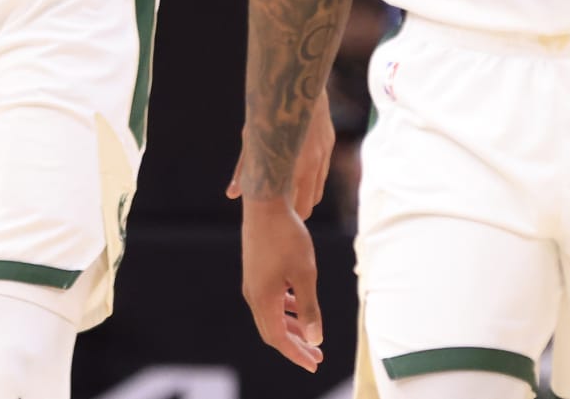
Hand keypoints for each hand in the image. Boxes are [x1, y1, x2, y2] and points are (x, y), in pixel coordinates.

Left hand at [228, 90, 335, 219]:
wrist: (298, 82)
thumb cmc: (268, 112)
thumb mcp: (253, 141)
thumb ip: (244, 170)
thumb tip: (232, 195)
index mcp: (294, 166)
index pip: (295, 207)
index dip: (286, 218)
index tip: (275, 223)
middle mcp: (312, 163)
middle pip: (308, 205)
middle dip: (295, 214)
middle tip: (280, 218)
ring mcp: (323, 153)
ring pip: (317, 192)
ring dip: (304, 199)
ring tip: (287, 204)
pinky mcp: (329, 143)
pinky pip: (322, 174)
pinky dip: (311, 183)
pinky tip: (298, 182)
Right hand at [240, 196, 323, 372]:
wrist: (265, 205)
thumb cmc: (287, 238)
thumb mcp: (305, 274)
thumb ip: (309, 308)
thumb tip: (314, 339)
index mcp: (263, 299)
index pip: (278, 339)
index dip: (297, 354)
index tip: (314, 364)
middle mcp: (253, 294)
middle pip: (273, 331)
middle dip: (295, 345)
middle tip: (316, 356)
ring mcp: (252, 283)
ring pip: (271, 316)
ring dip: (291, 327)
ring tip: (310, 336)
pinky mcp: (256, 272)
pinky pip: (269, 301)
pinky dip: (284, 310)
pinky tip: (298, 305)